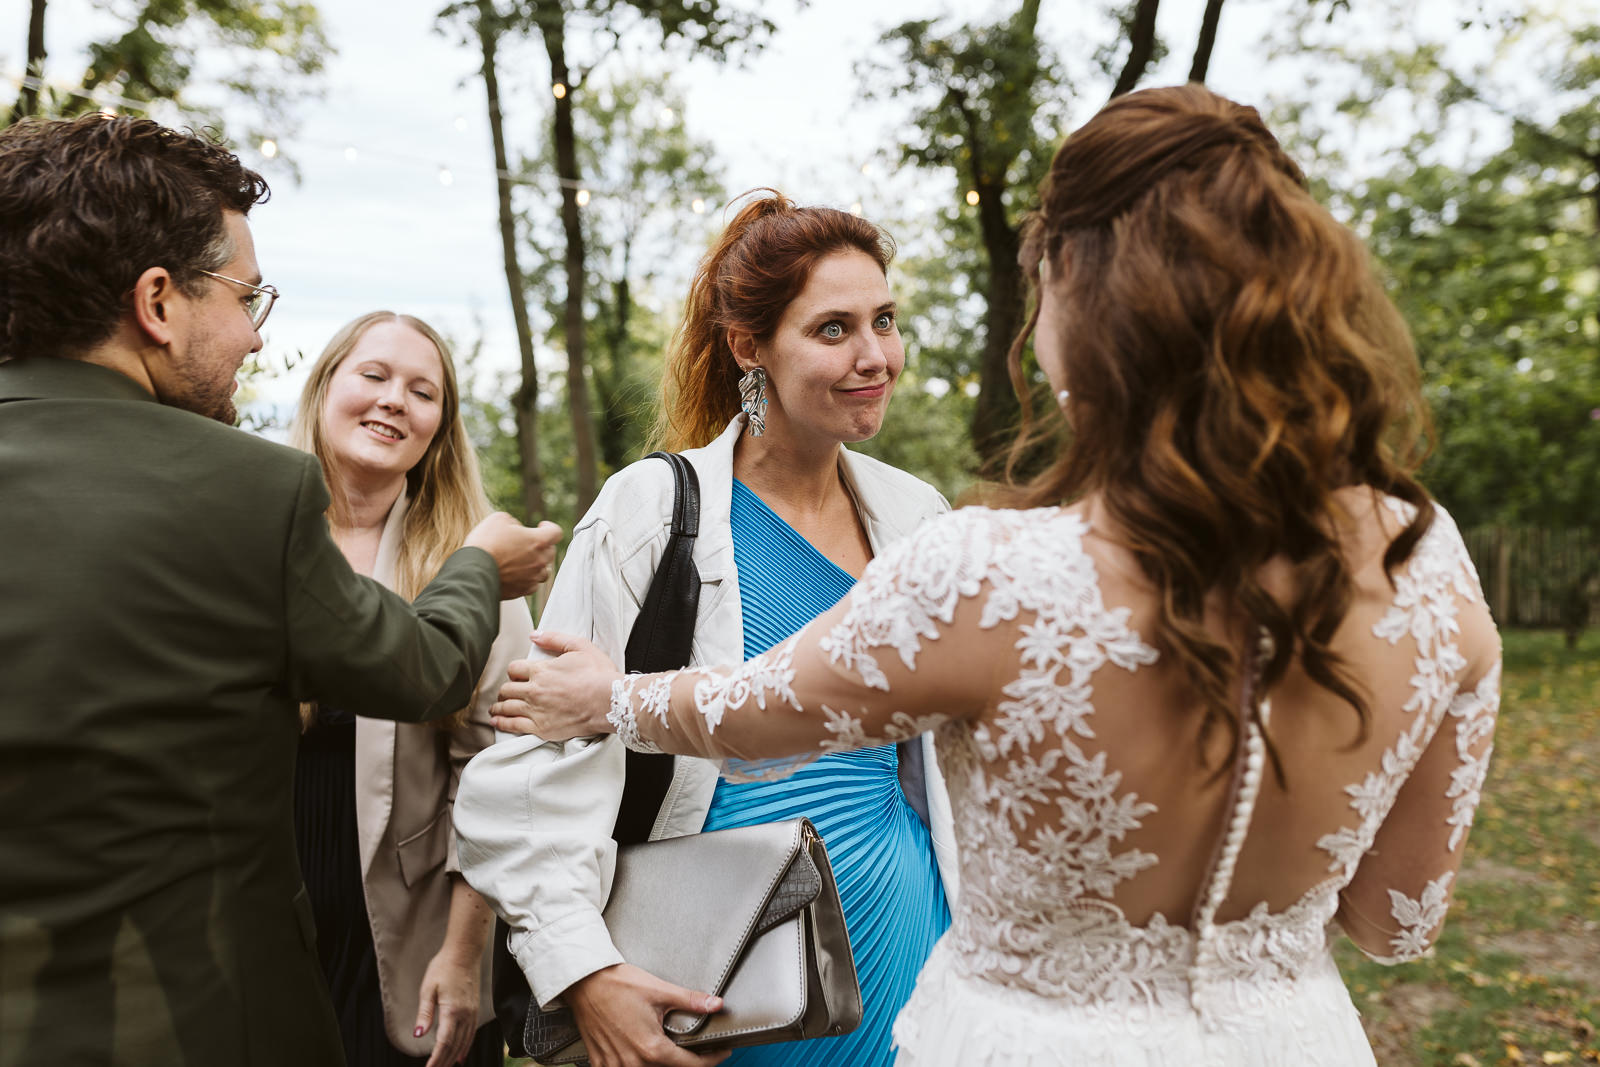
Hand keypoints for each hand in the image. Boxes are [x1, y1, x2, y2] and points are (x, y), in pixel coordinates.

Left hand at [414, 947, 480, 1066]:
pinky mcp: (474, 1009)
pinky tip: (461, 1054)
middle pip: (455, 1046)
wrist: (464, 952)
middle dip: (444, 1061)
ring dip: (454, 1057)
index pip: (444, 1042)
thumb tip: (418, 1035)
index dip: (437, 1059)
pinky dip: (466, 1046)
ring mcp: (472, 1012)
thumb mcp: (428, 989)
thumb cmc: (444, 967)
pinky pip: (471, 1033)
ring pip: (465, 1042)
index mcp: (453, 1011)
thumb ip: (425, 1014)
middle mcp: (465, 1015)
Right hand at [465, 513, 561, 599]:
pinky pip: (532, 585)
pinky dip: (527, 579)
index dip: (549, 527)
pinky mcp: (522, 591)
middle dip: (541, 546)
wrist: (473, 571)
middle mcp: (540, 561)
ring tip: (525, 561)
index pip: (556, 532)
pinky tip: (518, 575)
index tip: (541, 526)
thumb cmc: (485, 543)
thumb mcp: (498, 519)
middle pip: (550, 552)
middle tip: (527, 543)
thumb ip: (513, 522)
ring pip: (544, 571)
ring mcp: (532, 578)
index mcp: (538, 541)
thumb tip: (516, 528)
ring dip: (537, 565)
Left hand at [489, 632, 621, 738]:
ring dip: (499, 706)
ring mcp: (535, 710)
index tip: (518, 675)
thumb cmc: (598, 674)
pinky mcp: (540, 728)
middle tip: (507, 692)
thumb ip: (554, 639)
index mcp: (541, 670)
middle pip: (507, 688)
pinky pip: (513, 725)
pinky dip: (501, 723)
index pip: (514, 669)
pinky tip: (496, 721)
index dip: (514, 671)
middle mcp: (533, 690)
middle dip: (506, 689)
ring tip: (496, 707)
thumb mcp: (580, 646)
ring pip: (506, 707)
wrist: (609, 702)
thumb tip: (533, 635)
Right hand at [566, 963, 728, 1066]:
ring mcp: (615, 1065)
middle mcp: (632, 1063)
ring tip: (670, 1049)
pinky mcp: (601, 1063)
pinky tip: (641, 1053)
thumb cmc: (617, 984)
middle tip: (698, 1050)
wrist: (583, 982)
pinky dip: (636, 1064)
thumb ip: (690, 1001)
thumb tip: (716, 1004)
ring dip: (661, 1064)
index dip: (711, 1060)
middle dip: (686, 1062)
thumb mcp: (659, 990)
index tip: (721, 1053)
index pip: (691, 1066)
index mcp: (651, 1048)